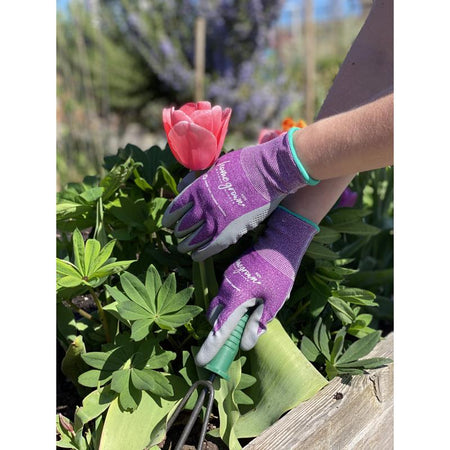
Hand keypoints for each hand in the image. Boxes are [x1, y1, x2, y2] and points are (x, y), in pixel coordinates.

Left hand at [162, 129, 317, 260]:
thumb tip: (182, 185)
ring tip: (184, 248)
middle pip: (182, 226)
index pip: (174, 209)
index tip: (168, 223)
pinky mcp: (229, 233)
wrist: (268, 173)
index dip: (169, 218)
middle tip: (179, 235)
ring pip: (192, 240)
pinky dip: (200, 254)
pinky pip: (209, 249)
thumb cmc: (244, 165)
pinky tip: (196, 257)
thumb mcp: (215, 166)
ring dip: (186, 246)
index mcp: (196, 189)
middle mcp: (202, 207)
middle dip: (179, 232)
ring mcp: (215, 221)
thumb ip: (196, 177)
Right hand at [195, 206, 318, 365]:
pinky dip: (231, 305)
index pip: (220, 329)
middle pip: (215, 317)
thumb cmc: (279, 274)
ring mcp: (226, 280)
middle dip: (220, 331)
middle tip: (234, 340)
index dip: (211, 347)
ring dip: (227, 317)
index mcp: (236, 298)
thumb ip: (258, 324)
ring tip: (248, 318)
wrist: (279, 243)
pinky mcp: (230, 274)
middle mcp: (226, 289)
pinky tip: (250, 302)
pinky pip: (225, 294)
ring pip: (219, 305)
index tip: (202, 361)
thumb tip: (245, 344)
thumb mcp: (273, 303)